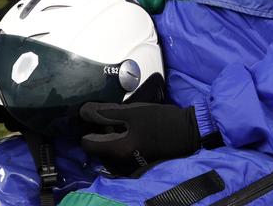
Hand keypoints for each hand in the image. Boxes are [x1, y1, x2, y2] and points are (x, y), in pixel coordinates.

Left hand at [79, 102, 204, 174]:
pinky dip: (118, 135)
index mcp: (118, 150)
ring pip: (109, 145)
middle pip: (98, 146)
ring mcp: (131, 159)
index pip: (88, 145)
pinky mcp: (138, 155)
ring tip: (114, 115)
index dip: (85, 128)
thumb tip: (84, 112)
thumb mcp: (132, 113)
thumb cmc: (160, 121)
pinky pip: (120, 146)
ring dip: (108, 131)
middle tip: (102, 112)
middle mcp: (122, 160)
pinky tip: (124, 122)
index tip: (88, 115)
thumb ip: (106, 113)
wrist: (188, 131)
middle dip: (97, 129)